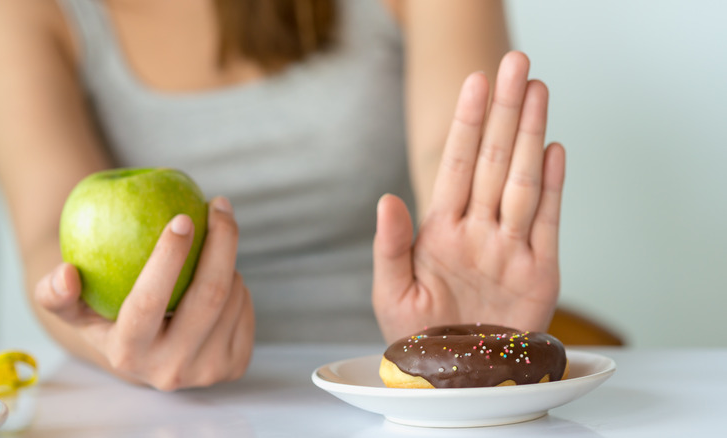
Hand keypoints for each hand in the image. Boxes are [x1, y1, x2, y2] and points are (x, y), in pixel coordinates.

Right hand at [35, 197, 254, 389]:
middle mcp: (170, 370)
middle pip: (209, 296)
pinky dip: (237, 282)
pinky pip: (246, 307)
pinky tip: (221, 273)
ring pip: (232, 297)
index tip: (182, 217)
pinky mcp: (235, 365)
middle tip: (218, 205)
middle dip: (220, 242)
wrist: (145, 354)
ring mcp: (207, 372)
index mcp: (127, 355)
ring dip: (226, 261)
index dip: (168, 258)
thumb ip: (56, 293)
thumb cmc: (106, 314)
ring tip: (209, 246)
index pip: (148, 302)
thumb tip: (65, 273)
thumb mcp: (73, 307)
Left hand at [373, 51, 565, 342]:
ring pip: (522, 180)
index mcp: (441, 231)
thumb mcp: (391, 292)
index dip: (465, 123)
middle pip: (493, 160)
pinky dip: (551, 186)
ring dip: (530, 135)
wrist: (454, 378)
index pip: (455, 165)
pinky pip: (548, 221)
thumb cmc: (418, 337)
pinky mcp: (539, 271)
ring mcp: (510, 248)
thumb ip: (390, 245)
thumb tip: (386, 197)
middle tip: (515, 64)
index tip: (474, 83)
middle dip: (503, 112)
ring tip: (537, 90)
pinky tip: (553, 150)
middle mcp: (478, 230)